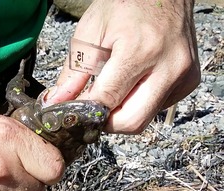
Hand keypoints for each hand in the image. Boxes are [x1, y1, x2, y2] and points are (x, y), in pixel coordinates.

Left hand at [44, 0, 199, 133]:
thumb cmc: (125, 3)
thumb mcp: (90, 32)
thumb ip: (73, 73)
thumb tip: (57, 102)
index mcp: (140, 51)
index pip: (107, 100)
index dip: (87, 110)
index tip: (74, 110)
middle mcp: (168, 67)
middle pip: (131, 122)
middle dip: (106, 122)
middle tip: (93, 108)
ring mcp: (182, 76)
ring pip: (144, 119)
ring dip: (121, 114)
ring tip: (113, 88)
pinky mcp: (189, 81)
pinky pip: (156, 108)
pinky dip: (138, 104)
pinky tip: (132, 82)